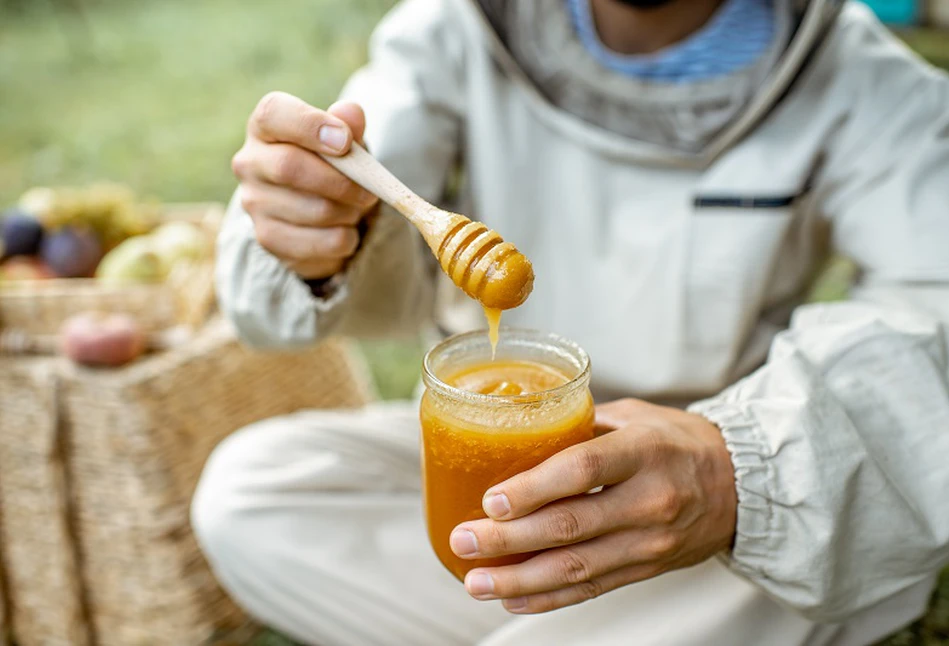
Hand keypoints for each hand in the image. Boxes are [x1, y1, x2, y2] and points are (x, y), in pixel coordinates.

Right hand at [232, 91, 378, 278]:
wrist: (322, 214)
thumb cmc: (332, 164)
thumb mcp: (345, 140)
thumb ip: (349, 124)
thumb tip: (351, 113)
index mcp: (265, 126)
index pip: (274, 114)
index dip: (311, 125)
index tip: (345, 141)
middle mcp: (250, 162)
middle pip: (289, 166)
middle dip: (341, 181)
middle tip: (369, 190)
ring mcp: (254, 203)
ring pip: (315, 210)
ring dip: (349, 212)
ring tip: (354, 208)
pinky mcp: (269, 238)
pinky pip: (322, 242)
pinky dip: (346, 238)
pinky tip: (343, 229)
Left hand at [450, 399, 736, 613]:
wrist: (741, 486)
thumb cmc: (677, 441)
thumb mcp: (635, 416)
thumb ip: (580, 424)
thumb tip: (516, 428)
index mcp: (644, 451)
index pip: (582, 471)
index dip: (533, 488)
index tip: (491, 499)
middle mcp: (649, 501)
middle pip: (569, 527)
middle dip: (509, 540)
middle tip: (464, 540)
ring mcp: (649, 543)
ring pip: (576, 569)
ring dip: (519, 579)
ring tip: (475, 581)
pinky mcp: (646, 569)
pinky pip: (591, 589)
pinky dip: (548, 598)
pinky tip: (511, 598)